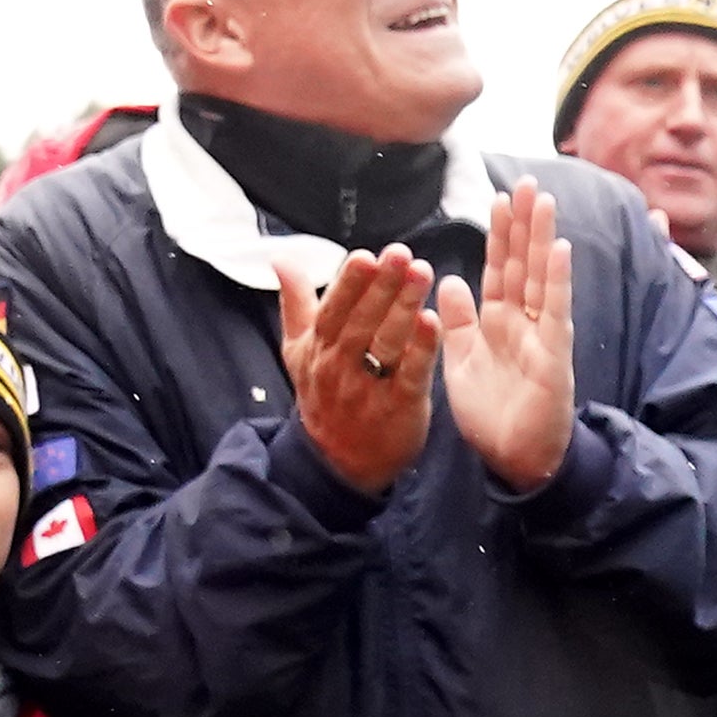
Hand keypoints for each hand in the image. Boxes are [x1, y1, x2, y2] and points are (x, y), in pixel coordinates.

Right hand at [276, 246, 443, 495]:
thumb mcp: (299, 351)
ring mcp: (369, 388)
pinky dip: (422, 348)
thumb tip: (281, 259)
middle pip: (361, 321)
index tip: (366, 255)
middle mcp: (340, 366)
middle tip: (402, 253)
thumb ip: (295, 303)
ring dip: (405, 306)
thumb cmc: (324, 395)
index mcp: (318, 348)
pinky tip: (435, 321)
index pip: (332, 310)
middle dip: (382, 285)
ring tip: (423, 274)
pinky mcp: (400, 406)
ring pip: (386, 342)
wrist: (338, 463)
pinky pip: (410, 374)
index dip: (348, 283)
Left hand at [438, 180, 577, 491]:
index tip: (499, 198)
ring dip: (542, 238)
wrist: (514, 459)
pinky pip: (555, 311)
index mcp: (497, 323)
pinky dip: (557, 280)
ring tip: (543, 200)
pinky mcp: (554, 355)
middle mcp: (523, 322)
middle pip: (523, 264)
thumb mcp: (461, 361)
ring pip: (541, 277)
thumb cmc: (491, 414)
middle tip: (527, 182)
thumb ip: (458, 321)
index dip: (499, 235)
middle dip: (524, 224)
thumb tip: (450, 279)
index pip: (499, 269)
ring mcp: (542, 335)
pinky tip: (560, 249)